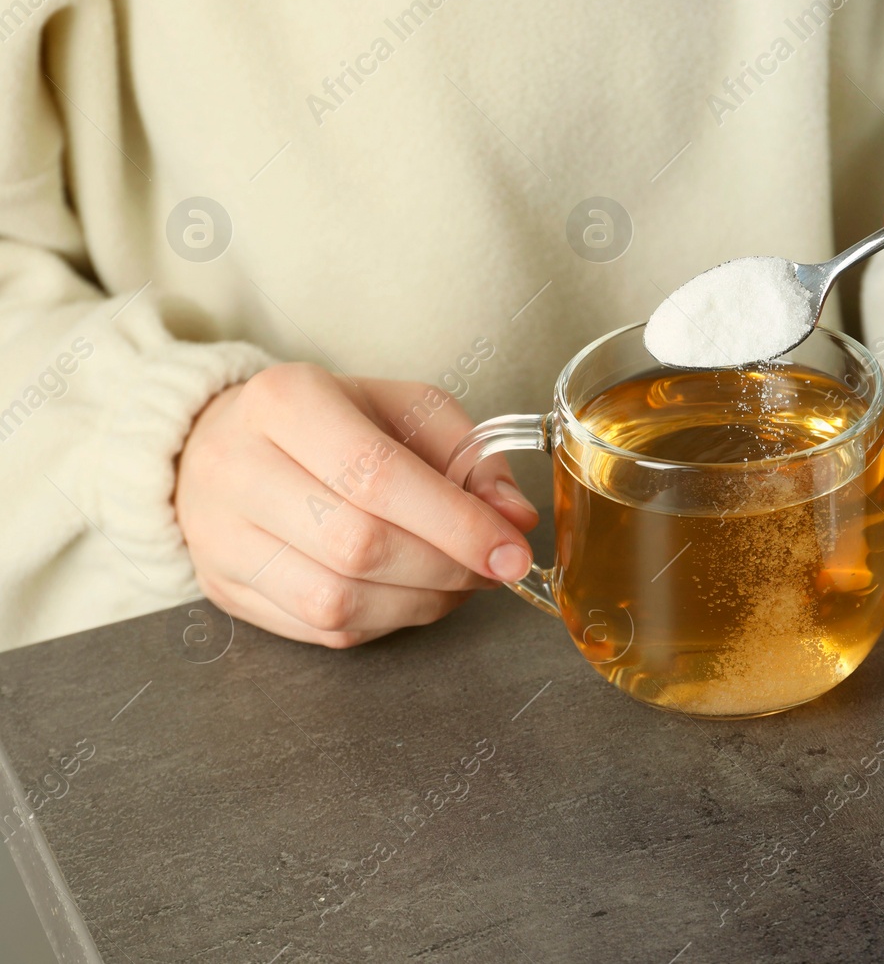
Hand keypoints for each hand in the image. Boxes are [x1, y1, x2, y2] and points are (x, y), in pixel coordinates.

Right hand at [174, 364, 537, 647]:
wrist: (223, 443)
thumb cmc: (331, 422)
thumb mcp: (407, 411)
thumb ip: (471, 458)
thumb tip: (514, 520)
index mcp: (286, 402)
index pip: (380, 476)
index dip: (457, 525)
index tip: (512, 553)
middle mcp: (239, 467)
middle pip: (357, 545)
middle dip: (444, 568)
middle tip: (491, 569)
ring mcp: (221, 535)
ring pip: (335, 600)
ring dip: (418, 603)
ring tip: (455, 583)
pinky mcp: (224, 586)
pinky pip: (319, 628)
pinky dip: (382, 620)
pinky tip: (408, 594)